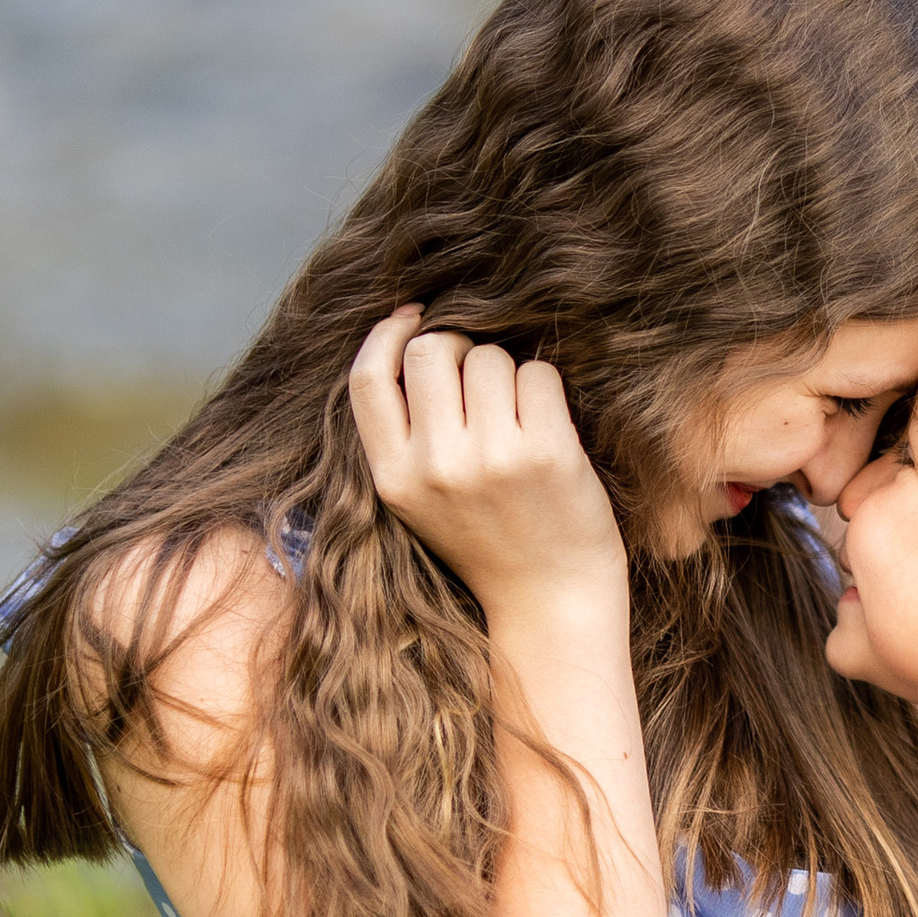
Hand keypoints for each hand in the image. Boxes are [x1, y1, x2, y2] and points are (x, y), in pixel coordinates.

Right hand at [348, 307, 625, 622]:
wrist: (550, 600)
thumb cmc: (488, 538)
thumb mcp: (419, 498)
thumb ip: (404, 433)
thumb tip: (408, 337)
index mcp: (393, 478)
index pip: (367, 378)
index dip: (386, 333)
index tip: (411, 316)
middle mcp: (436, 466)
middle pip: (430, 351)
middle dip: (457, 348)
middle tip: (480, 378)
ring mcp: (492, 458)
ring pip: (488, 356)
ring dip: (506, 371)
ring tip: (517, 416)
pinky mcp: (546, 452)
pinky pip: (538, 373)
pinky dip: (544, 386)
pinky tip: (547, 424)